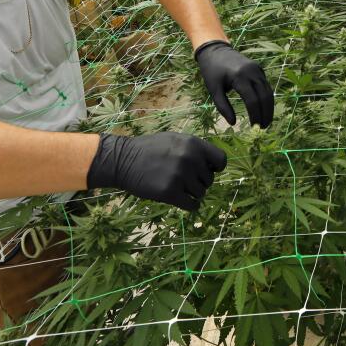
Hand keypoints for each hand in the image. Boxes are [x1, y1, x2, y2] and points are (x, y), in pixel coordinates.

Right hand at [87, 132, 226, 210]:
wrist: (123, 160)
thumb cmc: (150, 149)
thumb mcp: (175, 140)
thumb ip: (195, 149)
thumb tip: (215, 164)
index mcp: (193, 144)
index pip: (221, 160)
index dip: (215, 168)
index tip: (206, 171)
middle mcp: (189, 158)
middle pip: (210, 180)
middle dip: (199, 182)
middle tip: (183, 179)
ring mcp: (180, 176)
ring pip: (201, 194)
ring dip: (192, 193)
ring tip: (177, 186)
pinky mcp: (170, 192)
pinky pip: (192, 205)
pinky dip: (189, 205)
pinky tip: (180, 200)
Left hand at [194, 40, 274, 127]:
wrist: (215, 50)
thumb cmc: (212, 71)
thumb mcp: (213, 90)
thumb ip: (223, 107)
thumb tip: (233, 123)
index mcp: (240, 77)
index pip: (252, 101)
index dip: (255, 116)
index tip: (254, 127)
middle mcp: (252, 72)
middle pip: (264, 97)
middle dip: (265, 114)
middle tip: (263, 128)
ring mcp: (257, 69)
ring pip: (268, 92)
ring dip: (269, 108)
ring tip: (266, 122)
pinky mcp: (259, 69)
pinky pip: (266, 86)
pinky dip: (267, 98)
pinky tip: (264, 109)